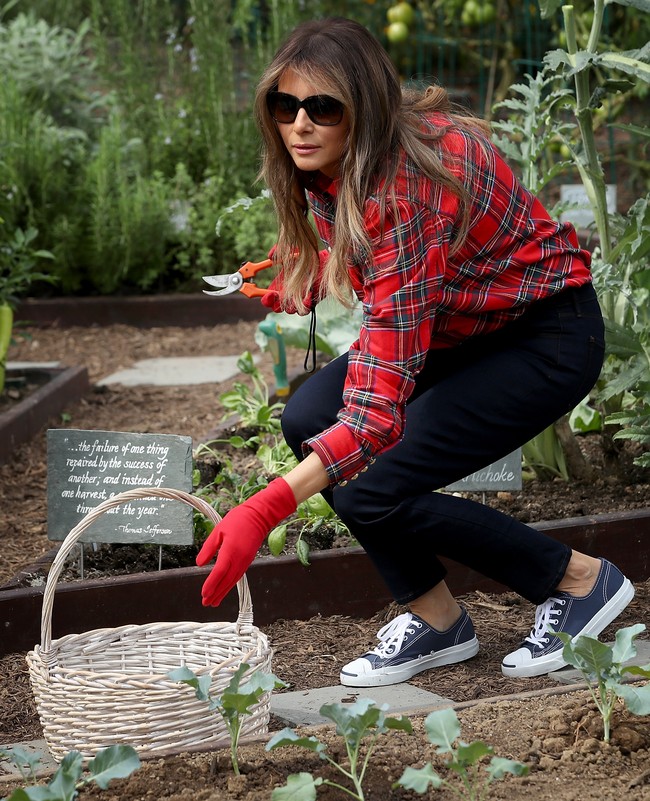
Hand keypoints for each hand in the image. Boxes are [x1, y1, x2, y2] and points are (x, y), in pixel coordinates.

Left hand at [196, 477, 296, 605]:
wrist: (259, 516)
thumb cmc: (238, 520)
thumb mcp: (218, 531)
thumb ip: (208, 548)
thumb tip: (200, 564)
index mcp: (230, 551)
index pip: (219, 572)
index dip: (211, 584)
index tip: (204, 594)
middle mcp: (239, 559)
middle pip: (226, 581)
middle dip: (216, 593)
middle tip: (206, 603)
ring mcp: (245, 561)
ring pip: (233, 581)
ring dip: (223, 592)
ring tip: (214, 601)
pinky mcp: (248, 560)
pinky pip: (238, 576)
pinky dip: (230, 584)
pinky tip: (225, 588)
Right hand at [261, 248, 327, 313]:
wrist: (324, 259)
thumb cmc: (306, 256)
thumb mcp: (290, 252)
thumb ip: (279, 251)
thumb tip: (270, 256)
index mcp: (278, 285)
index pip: (268, 298)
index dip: (266, 299)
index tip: (268, 293)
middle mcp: (288, 295)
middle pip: (277, 308)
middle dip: (274, 304)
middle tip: (276, 295)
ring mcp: (299, 299)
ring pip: (291, 310)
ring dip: (290, 306)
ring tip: (292, 298)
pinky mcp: (312, 301)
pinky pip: (306, 309)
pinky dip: (305, 305)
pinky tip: (307, 297)